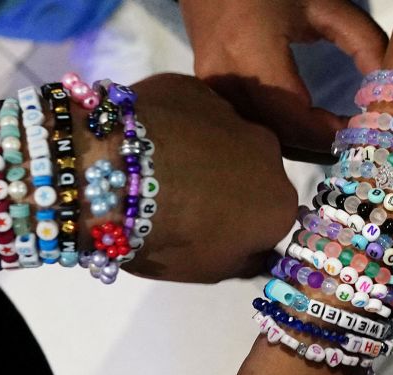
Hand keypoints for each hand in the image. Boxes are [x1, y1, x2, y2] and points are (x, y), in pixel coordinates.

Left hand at [102, 74, 297, 282]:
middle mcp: (267, 151)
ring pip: (220, 134)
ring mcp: (228, 111)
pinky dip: (171, 122)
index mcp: (278, 202)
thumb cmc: (167, 237)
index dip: (240, 223)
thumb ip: (243, 259)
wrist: (114, 178)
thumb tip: (255, 250)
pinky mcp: (190, 86)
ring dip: (199, 148)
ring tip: (157, 167)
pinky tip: (143, 139)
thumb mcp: (209, 270)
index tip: (209, 229)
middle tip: (183, 197)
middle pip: (252, 168)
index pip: (270, 215)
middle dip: (227, 179)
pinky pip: (187, 108)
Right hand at [181, 0, 386, 158]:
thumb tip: (387, 89)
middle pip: (275, 135)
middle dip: (317, 143)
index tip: (362, 130)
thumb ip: (364, 42)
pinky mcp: (206, 92)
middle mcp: (223, 80)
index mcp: (249, 53)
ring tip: (333, 135)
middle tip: (354, 139)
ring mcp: (209, 90)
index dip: (329, 133)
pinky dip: (278, 134)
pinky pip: (246, 127)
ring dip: (298, 143)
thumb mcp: (324, 4)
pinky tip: (304, 127)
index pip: (293, 116)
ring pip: (259, 137)